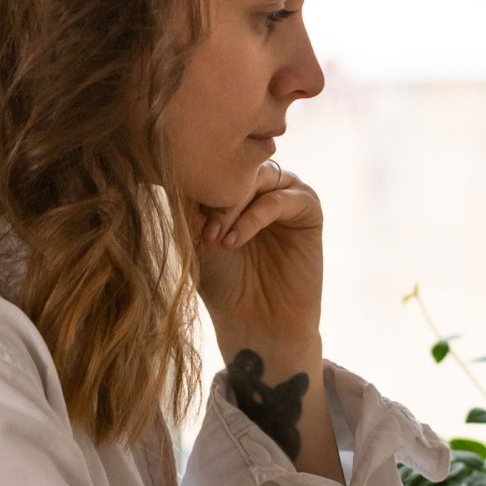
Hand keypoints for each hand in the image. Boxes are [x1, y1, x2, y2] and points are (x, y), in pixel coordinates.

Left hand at [195, 160, 323, 343]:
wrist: (256, 322)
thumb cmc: (221, 282)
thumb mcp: (194, 237)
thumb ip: (189, 203)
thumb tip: (177, 167)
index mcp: (235, 183)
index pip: (213, 163)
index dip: (192, 182)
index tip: (177, 216)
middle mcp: (261, 182)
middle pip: (234, 166)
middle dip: (213, 194)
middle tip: (200, 229)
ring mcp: (286, 192)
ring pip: (257, 177)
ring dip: (231, 204)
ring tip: (215, 238)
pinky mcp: (308, 207)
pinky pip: (281, 198)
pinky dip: (253, 217)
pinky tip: (233, 241)